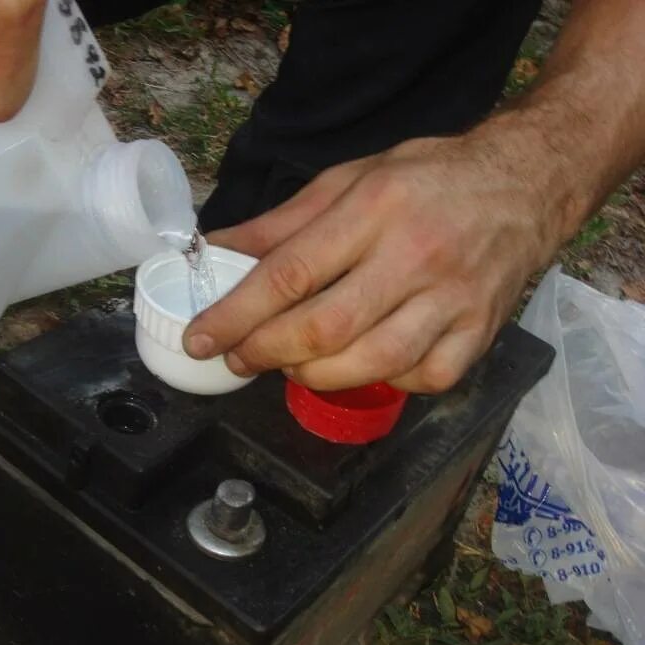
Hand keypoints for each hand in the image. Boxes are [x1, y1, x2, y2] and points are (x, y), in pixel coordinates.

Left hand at [184, 135, 561, 393]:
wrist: (525, 182)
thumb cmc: (426, 180)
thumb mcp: (348, 180)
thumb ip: (281, 223)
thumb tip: (216, 250)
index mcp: (374, 209)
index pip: (291, 272)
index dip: (238, 313)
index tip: (201, 339)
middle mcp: (416, 255)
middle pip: (327, 327)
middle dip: (267, 352)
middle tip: (237, 359)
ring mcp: (455, 299)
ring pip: (373, 362)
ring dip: (316, 376)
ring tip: (289, 365)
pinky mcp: (481, 331)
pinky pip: (423, 379)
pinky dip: (383, 382)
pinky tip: (361, 365)